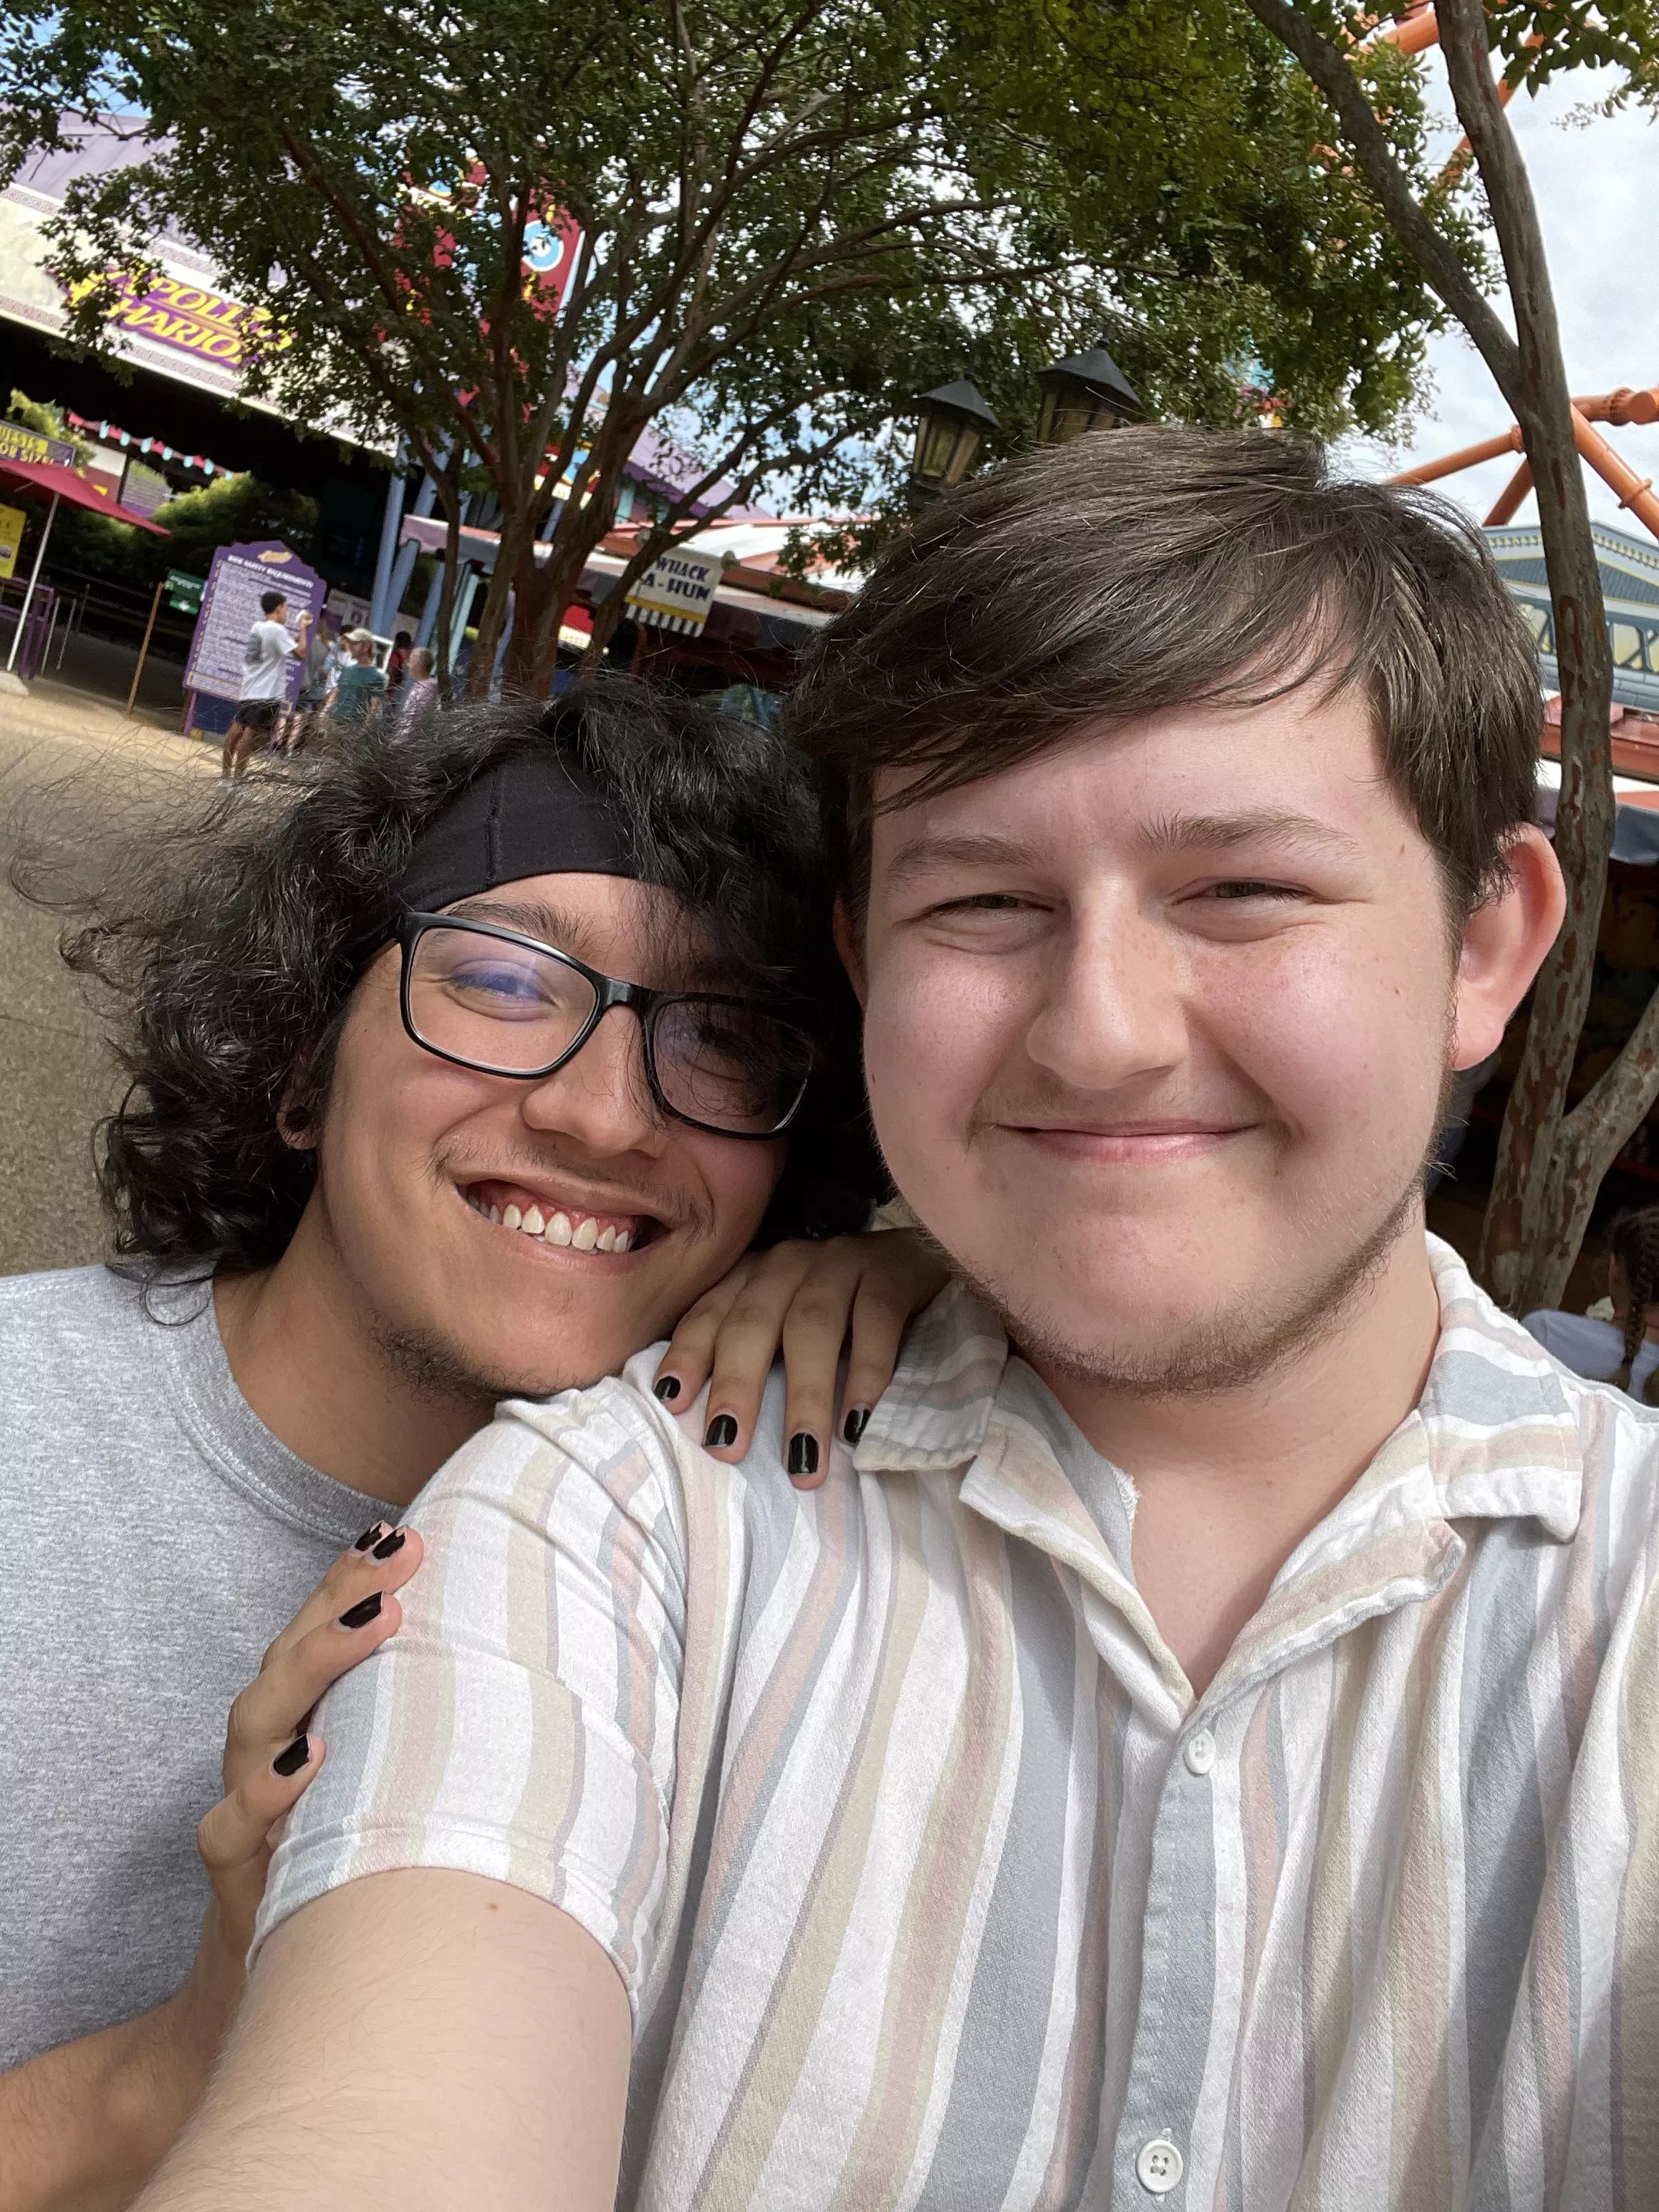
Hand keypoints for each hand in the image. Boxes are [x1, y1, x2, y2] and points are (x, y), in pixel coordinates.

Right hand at [171, 1521, 423, 2063]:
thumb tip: (539, 1671)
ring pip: (257, 1716)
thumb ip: (436, 1732)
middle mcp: (273, 1746)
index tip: (402, 1531)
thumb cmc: (359, 1865)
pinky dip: (266, 1790)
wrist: (285, 1988)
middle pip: (291, 1653)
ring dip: (316, 1663)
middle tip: (404, 1555)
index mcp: (310, 1717)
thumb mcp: (399, 1789)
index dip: (354, 1577)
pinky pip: (233, 1822)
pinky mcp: (235, 1870)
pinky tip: (310, 1762)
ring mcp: (247, 1803)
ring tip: (381, 1620)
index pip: (323, 1630)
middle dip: (344, 1596)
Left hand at [654, 1230, 948, 1488]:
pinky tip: (859, 1423)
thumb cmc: (849, 1310)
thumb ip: (761, 1357)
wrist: (928, 1254)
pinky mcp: (894, 1270)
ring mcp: (843, 1261)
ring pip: (812, 1326)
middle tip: (727, 1446)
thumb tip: (721, 1434)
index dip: (689, 1355)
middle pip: (753, 1322)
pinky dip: (868, 1374)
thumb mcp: (792, 1324)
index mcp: (756, 1276)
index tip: (672, 1403)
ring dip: (804, 1396)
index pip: (710, 1313)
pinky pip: (876, 1321)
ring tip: (802, 1459)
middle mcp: (790, 1263)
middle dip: (737, 1385)